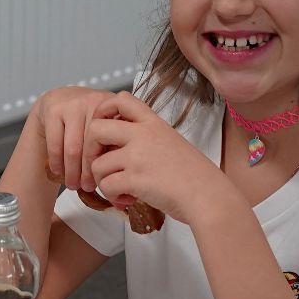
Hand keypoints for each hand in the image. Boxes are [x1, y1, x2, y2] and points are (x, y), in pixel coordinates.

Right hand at [33, 85, 119, 191]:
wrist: (59, 99)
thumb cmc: (86, 120)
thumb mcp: (106, 126)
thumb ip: (115, 147)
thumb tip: (120, 189)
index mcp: (116, 107)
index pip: (114, 142)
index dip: (109, 165)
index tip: (106, 182)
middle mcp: (96, 101)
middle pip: (94, 146)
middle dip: (89, 172)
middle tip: (87, 188)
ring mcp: (73, 104)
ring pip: (73, 148)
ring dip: (72, 171)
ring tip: (73, 185)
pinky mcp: (53, 110)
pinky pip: (55, 144)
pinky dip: (57, 162)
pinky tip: (59, 172)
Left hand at [85, 91, 231, 226]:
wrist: (208, 196)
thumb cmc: (194, 175)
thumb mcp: (171, 142)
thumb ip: (146, 138)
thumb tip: (118, 145)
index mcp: (153, 123)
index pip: (121, 99)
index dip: (103, 110)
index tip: (103, 126)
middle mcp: (143, 135)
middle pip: (96, 128)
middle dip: (90, 149)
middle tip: (100, 164)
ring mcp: (138, 157)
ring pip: (97, 164)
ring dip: (102, 181)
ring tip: (120, 189)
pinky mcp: (135, 179)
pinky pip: (106, 186)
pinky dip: (112, 196)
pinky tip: (127, 199)